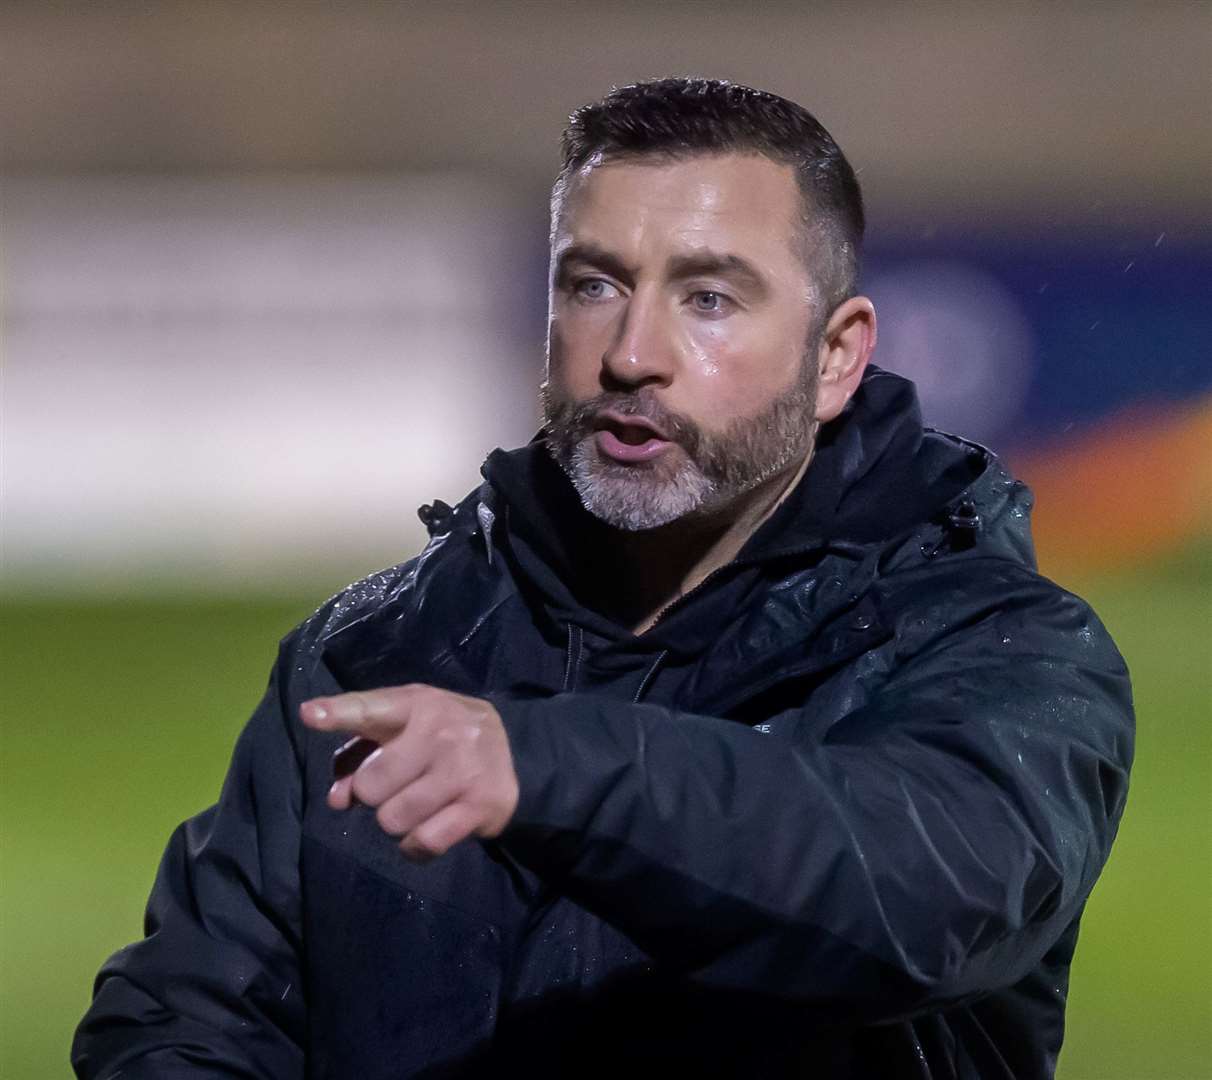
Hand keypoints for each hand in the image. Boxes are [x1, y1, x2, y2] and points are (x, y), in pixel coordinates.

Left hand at [299, 685, 518, 860]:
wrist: (514, 748)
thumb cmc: (440, 736)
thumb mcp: (402, 729)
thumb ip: (360, 756)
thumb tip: (337, 799)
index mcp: (418, 705)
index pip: (371, 709)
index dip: (338, 713)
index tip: (311, 715)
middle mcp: (443, 732)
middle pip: (371, 786)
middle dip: (374, 794)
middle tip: (398, 785)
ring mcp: (464, 770)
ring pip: (393, 820)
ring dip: (397, 821)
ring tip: (417, 804)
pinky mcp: (482, 805)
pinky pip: (423, 842)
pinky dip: (417, 846)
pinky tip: (429, 828)